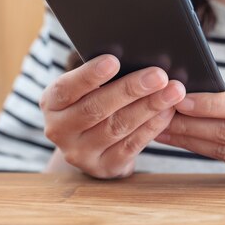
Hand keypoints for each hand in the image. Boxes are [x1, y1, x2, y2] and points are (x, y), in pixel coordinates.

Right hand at [40, 54, 185, 178]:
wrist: (89, 145)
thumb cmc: (92, 101)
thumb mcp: (86, 88)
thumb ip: (101, 76)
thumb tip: (136, 57)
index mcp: (51, 103)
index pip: (67, 88)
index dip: (89, 75)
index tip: (114, 60)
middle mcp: (59, 130)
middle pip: (97, 108)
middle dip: (131, 90)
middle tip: (159, 75)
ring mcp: (80, 153)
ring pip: (117, 127)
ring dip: (149, 107)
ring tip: (172, 91)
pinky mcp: (103, 168)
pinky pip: (131, 145)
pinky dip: (152, 126)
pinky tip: (168, 112)